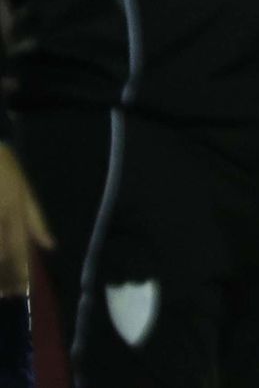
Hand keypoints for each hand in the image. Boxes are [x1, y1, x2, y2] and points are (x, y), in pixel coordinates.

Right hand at [0, 144, 52, 296]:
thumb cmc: (5, 167)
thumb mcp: (25, 189)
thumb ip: (37, 219)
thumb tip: (50, 246)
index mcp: (16, 211)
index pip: (20, 248)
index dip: (20, 271)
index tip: (18, 292)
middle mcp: (3, 215)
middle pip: (4, 252)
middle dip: (4, 276)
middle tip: (4, 296)